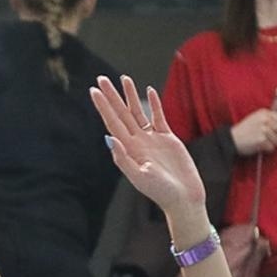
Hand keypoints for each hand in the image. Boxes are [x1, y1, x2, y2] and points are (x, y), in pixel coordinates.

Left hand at [91, 75, 205, 222]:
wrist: (183, 197)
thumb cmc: (160, 191)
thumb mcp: (139, 177)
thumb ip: (123, 159)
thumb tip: (109, 139)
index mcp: (128, 149)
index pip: (112, 122)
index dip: (103, 106)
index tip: (94, 91)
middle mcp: (137, 141)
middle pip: (122, 113)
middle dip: (111, 96)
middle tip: (101, 78)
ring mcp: (152, 139)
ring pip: (138, 112)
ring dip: (130, 96)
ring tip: (123, 79)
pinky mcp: (168, 139)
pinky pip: (159, 117)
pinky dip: (154, 104)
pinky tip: (149, 91)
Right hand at [230, 106, 276, 155]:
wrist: (231, 140)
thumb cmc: (244, 129)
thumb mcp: (256, 118)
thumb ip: (271, 117)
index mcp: (264, 113)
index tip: (273, 129)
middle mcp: (265, 120)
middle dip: (276, 136)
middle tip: (265, 137)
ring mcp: (263, 130)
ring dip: (271, 144)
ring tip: (261, 141)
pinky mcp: (261, 141)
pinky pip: (272, 148)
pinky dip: (266, 149)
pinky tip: (259, 146)